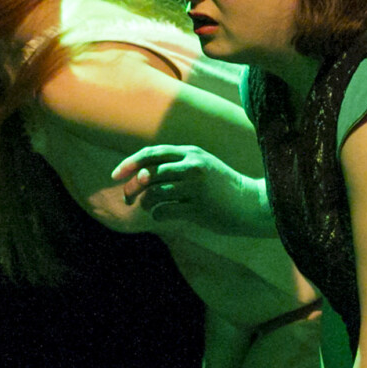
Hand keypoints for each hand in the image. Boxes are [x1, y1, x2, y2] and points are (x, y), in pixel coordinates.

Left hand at [111, 144, 268, 235]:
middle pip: (148, 174)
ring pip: (153, 194)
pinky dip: (157, 214)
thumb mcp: (201, 166)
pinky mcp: (199, 208)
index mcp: (192, 153)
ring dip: (145, 203)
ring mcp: (196, 187)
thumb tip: (137, 175)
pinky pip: (164, 211)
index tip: (115, 176)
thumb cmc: (221, 187)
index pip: (151, 153)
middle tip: (127, 198)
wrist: (251, 203)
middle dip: (131, 188)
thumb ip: (174, 165)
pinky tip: (163, 214)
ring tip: (151, 207)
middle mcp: (193, 166)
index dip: (129, 163)